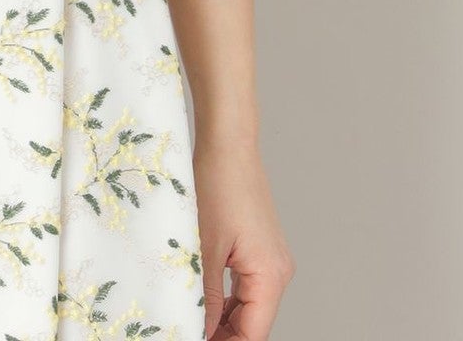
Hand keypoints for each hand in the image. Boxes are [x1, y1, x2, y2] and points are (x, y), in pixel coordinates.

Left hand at [193, 136, 295, 338]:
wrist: (228, 141)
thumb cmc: (217, 184)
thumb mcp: (204, 247)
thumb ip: (205, 296)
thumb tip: (198, 330)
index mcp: (270, 276)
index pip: (253, 335)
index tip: (190, 340)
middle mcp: (278, 272)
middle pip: (252, 324)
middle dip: (222, 335)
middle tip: (184, 331)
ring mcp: (270, 259)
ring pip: (247, 306)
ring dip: (221, 319)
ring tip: (188, 321)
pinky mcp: (259, 247)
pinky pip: (244, 286)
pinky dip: (225, 298)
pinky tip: (199, 301)